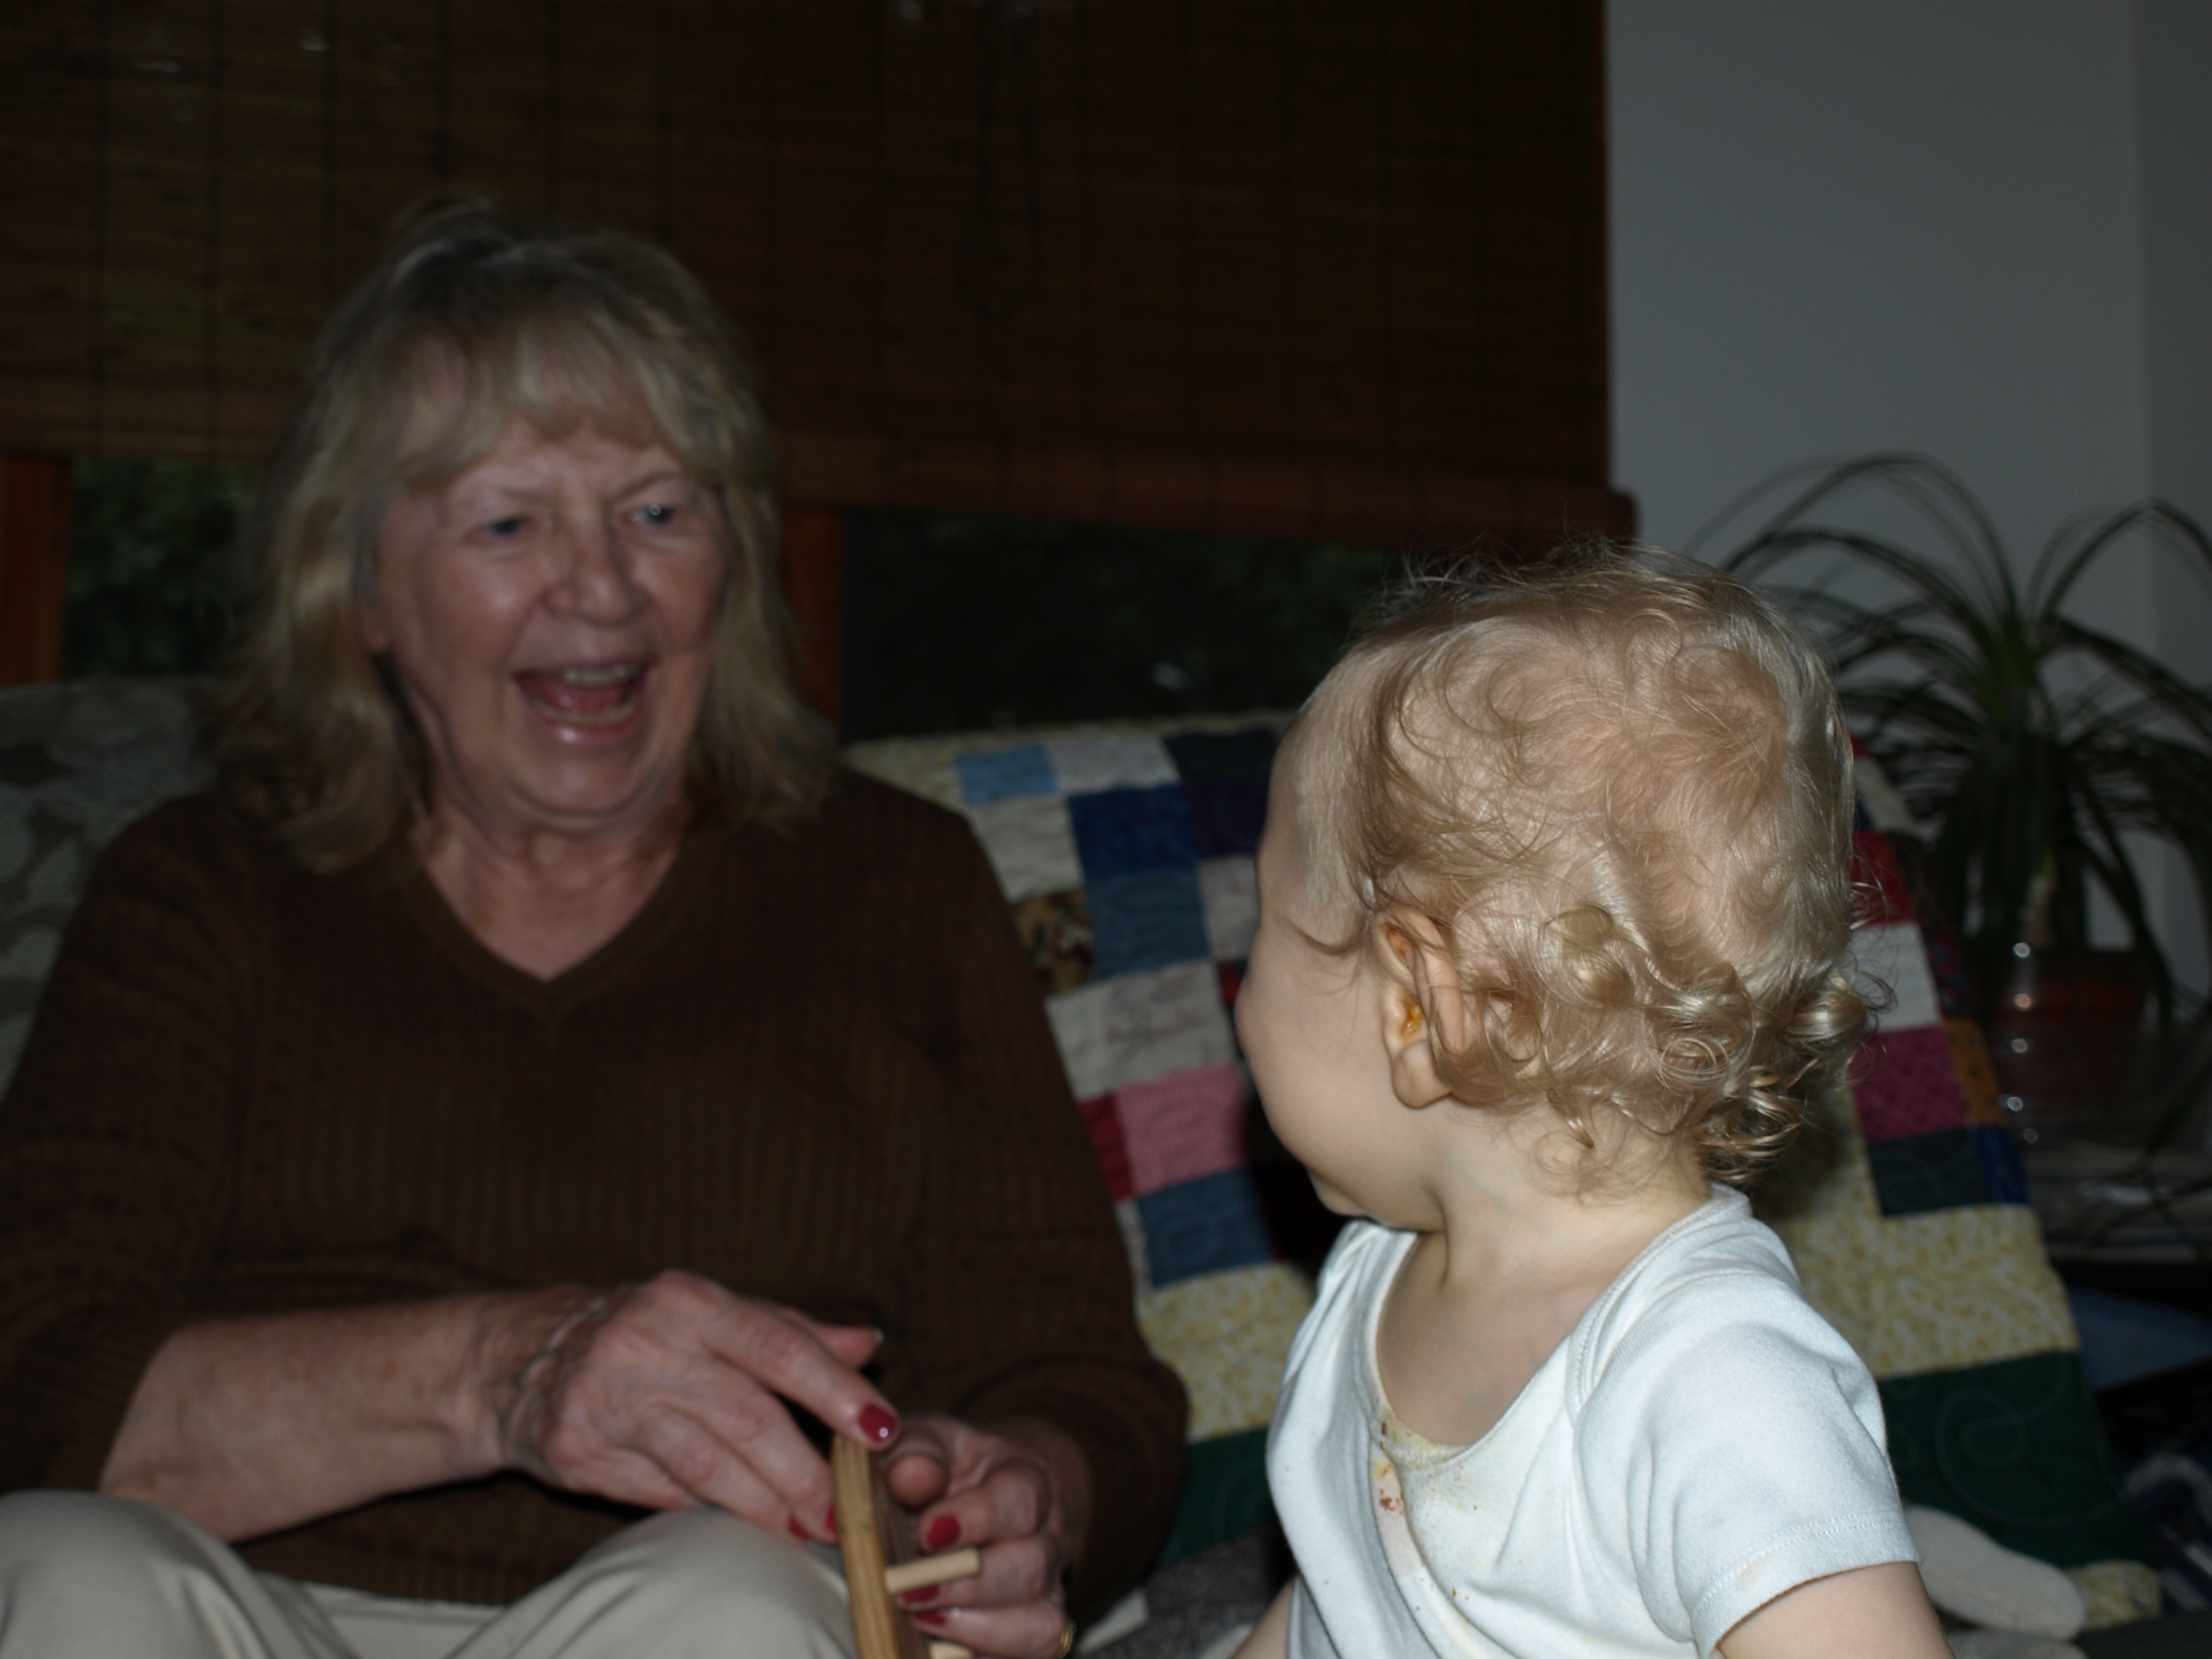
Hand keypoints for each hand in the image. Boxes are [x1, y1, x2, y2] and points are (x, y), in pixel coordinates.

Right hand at [483, 1272, 897, 1541]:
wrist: (517, 1358)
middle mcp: (648, 1344)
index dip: (837, 1393)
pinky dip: (707, 1509)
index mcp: (691, 1301)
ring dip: (765, 1506)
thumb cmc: (642, 1330)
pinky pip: (662, 1491)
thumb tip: (868, 1344)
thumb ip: (791, 1330)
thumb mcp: (712, 1312)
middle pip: (749, 1418)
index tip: (883, 1431)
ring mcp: (609, 1400)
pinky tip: (739, 1520)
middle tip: (844, 1512)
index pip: (780, 1348)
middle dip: (806, 1472)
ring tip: (805, 1528)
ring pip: (706, 1466)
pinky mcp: (580, 1451)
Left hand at [879, 1414, 1091, 1658]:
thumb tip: (907, 1475)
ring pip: (1042, 1622)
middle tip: (908, 1588)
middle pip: (1032, 1565)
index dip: (977, 1518)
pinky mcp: (1035, 1632)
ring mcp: (1047, 1589)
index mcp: (1027, 1475)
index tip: (927, 1532)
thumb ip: (915, 1452)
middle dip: (968, 1584)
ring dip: (979, 1629)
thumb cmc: (945, 1466)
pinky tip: (942, 1650)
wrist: (981, 1490)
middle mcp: (1048, 1535)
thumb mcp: (928, 1441)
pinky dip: (989, 1656)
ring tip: (923, 1620)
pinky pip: (1034, 1655)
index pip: (1020, 1497)